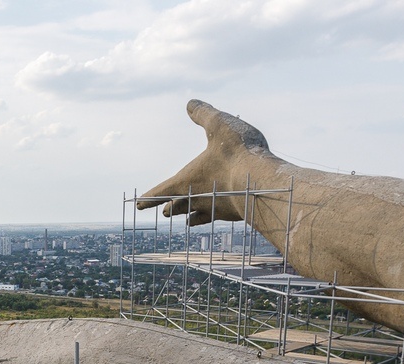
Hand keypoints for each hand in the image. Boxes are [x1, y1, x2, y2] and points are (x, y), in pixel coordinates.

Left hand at [137, 99, 271, 224]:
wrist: (263, 185)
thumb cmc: (237, 154)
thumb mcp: (218, 125)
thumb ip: (203, 114)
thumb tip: (190, 103)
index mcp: (185, 180)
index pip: (160, 192)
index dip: (149, 198)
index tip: (140, 204)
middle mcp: (195, 199)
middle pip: (176, 207)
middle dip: (170, 208)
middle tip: (166, 211)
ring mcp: (213, 210)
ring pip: (194, 216)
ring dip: (187, 215)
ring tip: (185, 220)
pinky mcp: (231, 215)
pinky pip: (215, 219)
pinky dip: (209, 218)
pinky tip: (213, 217)